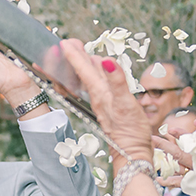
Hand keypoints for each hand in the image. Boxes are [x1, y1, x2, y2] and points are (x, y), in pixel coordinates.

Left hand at [59, 39, 154, 162]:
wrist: (132, 153)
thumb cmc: (131, 131)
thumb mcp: (126, 104)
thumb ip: (117, 82)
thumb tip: (106, 60)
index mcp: (99, 93)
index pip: (83, 69)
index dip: (74, 55)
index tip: (63, 41)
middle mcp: (98, 96)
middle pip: (83, 72)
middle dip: (75, 57)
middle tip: (66, 42)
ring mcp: (103, 102)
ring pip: (90, 80)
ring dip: (83, 66)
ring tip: (78, 53)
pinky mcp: (109, 108)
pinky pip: (97, 88)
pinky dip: (94, 78)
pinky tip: (97, 75)